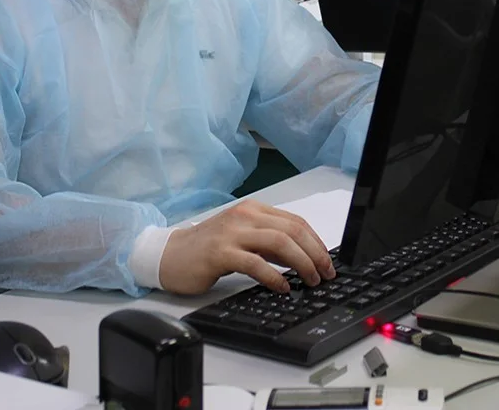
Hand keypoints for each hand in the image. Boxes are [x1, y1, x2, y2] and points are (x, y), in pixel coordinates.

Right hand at [158, 200, 336, 294]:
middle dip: (314, 253)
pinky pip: (255, 263)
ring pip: (279, 242)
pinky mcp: (220, 253)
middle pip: (292, 230)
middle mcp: (244, 216)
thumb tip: (303, 257)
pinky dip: (274, 276)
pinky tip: (283, 287)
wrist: (170, 256)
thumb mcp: (243, 239)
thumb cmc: (208, 249)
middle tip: (325, 273)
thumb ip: (270, 244)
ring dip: (301, 263)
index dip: (316, 242)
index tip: (328, 261)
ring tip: (310, 280)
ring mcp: (232, 233)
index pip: (295, 221)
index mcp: (253, 210)